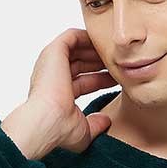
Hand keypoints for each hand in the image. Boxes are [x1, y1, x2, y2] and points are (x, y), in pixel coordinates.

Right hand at [1, 27, 116, 159]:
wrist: (47, 121)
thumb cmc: (60, 130)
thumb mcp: (84, 130)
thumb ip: (95, 124)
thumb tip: (106, 121)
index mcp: (57, 94)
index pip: (83, 82)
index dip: (100, 80)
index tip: (117, 79)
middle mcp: (52, 77)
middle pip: (80, 64)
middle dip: (100, 63)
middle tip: (119, 64)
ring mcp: (52, 63)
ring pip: (77, 49)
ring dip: (95, 49)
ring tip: (114, 52)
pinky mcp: (54, 51)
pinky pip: (72, 36)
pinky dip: (87, 36)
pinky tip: (103, 42)